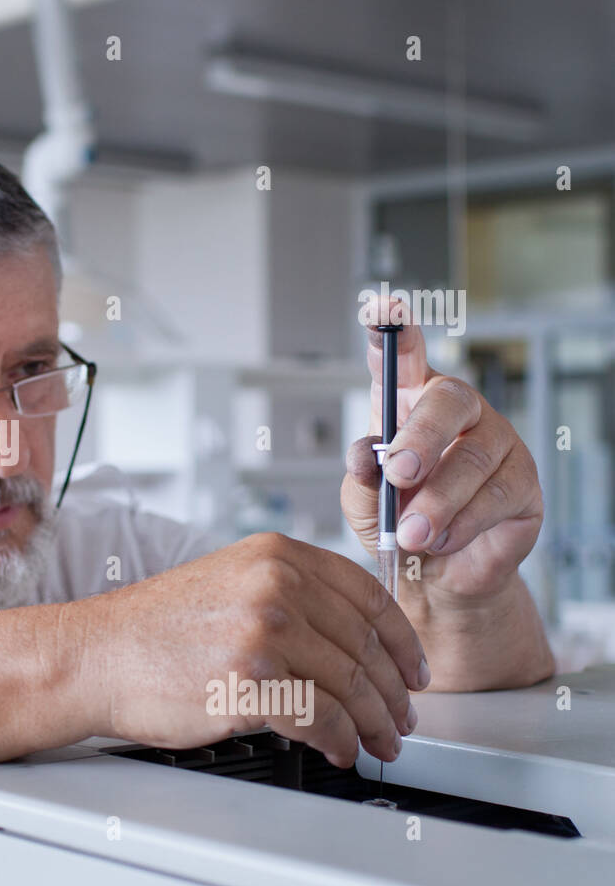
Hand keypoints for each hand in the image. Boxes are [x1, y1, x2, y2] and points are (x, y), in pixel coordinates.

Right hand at [82, 532, 427, 767]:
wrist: (95, 657)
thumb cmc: (152, 631)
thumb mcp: (227, 582)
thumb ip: (287, 594)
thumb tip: (347, 637)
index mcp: (275, 555)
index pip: (368, 596)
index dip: (402, 641)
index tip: (413, 670)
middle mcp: (275, 586)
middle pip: (366, 646)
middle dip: (394, 693)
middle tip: (403, 718)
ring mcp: (264, 632)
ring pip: (352, 685)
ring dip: (375, 724)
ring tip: (380, 742)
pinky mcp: (251, 683)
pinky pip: (323, 719)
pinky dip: (342, 740)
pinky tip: (341, 749)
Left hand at [342, 295, 543, 601]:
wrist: (434, 575)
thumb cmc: (396, 524)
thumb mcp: (363, 502)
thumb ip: (361, 478)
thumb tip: (365, 456)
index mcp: (410, 403)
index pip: (403, 356)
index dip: (394, 332)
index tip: (382, 310)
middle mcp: (458, 412)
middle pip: (450, 401)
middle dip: (420, 438)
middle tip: (397, 472)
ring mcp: (497, 442)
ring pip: (470, 461)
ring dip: (435, 503)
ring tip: (411, 535)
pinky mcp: (524, 482)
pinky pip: (495, 498)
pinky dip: (461, 525)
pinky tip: (441, 540)